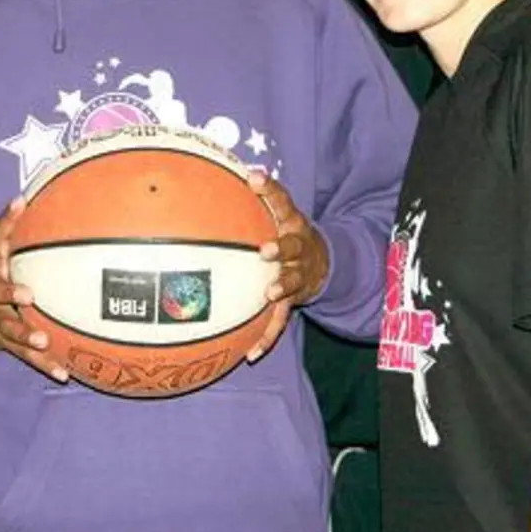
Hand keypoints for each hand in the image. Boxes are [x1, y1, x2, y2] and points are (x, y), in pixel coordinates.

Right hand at [0, 198, 67, 381]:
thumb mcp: (3, 252)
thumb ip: (19, 229)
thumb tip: (39, 196)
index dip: (7, 220)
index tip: (20, 204)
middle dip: (8, 292)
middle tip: (28, 295)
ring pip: (7, 327)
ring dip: (24, 335)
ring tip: (42, 341)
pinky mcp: (3, 341)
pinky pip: (23, 354)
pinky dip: (43, 364)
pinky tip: (63, 373)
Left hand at [245, 172, 329, 362]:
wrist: (324, 262)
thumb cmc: (287, 233)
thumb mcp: (277, 213)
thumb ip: (249, 199)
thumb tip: (205, 179)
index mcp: (291, 222)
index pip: (281, 200)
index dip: (269, 189)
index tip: (253, 177)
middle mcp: (298, 248)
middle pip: (293, 246)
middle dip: (282, 247)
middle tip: (266, 250)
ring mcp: (298, 275)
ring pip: (292, 282)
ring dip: (281, 287)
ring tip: (269, 293)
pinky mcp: (294, 300)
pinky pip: (279, 321)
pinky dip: (266, 337)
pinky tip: (250, 354)